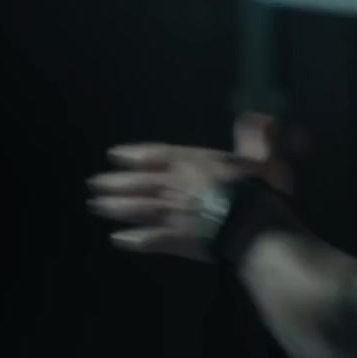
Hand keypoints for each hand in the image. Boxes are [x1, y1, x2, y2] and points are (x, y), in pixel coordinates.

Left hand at [87, 112, 298, 261]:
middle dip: (115, 184)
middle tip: (91, 185)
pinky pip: (150, 240)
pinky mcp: (177, 241)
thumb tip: (257, 115)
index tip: (113, 156)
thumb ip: (257, 137)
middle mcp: (177, 187)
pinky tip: (119, 241)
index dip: (136, 155)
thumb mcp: (265, 157)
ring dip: (115, 208)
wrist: (253, 227)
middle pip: (140, 183)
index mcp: (194, 164)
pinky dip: (134, 240)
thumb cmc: (259, 190)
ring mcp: (174, 215)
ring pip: (139, 209)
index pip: (159, 155)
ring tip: (95, 208)